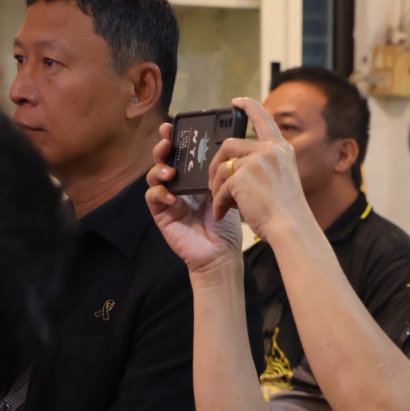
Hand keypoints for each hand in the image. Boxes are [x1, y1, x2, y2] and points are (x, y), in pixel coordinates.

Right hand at [145, 123, 242, 272]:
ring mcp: (168, 200)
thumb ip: (222, 173)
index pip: (182, 155)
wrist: (221, 253)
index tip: (174, 126)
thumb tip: (226, 147)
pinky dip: (159, 193)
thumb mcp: (226, 193)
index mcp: (194, 179)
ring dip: (159, 169)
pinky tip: (171, 195)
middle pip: (164, 161)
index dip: (175, 140)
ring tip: (170, 171)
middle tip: (167, 140)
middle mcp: (179, 186)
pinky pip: (152, 198)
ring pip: (153, 176)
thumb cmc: (225, 224)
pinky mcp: (161, 214)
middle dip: (162, 148)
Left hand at [207, 97, 307, 242]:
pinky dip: (219, 202)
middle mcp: (270, 150)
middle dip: (217, 163)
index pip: (264, 119)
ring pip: (223, 166)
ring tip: (218, 200)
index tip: (237, 101)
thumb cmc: (287, 211)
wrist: (291, 227)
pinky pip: (221, 187)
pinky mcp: (242, 176)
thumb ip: (265, 165)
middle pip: (230, 144)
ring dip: (216, 184)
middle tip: (213, 180)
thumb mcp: (283, 178)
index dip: (249, 107)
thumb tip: (235, 165)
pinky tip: (221, 212)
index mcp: (281, 149)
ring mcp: (256, 162)